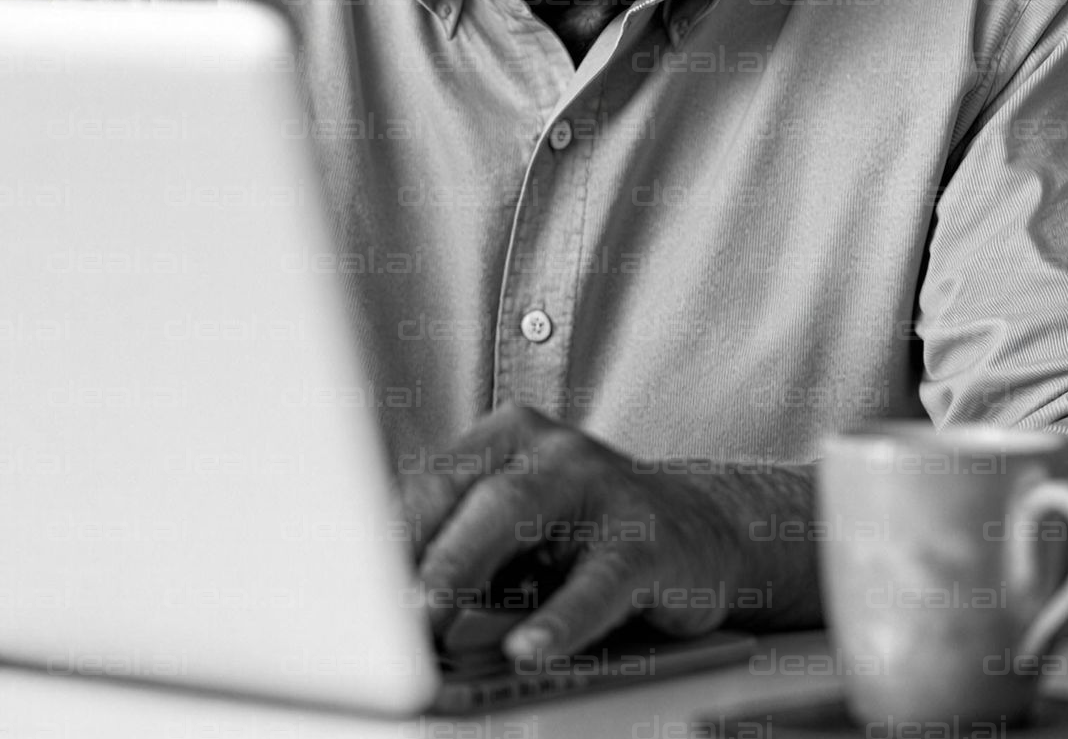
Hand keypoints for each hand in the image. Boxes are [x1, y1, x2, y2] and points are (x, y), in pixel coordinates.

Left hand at [398, 403, 738, 662]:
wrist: (703, 530)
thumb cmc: (586, 535)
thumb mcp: (522, 529)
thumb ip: (464, 549)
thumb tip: (389, 610)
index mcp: (509, 437)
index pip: (434, 481)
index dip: (390, 536)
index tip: (345, 587)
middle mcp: (553, 448)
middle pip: (472, 493)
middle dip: (423, 551)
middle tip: (380, 608)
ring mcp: (603, 485)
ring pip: (521, 514)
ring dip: (466, 568)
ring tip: (428, 618)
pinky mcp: (647, 539)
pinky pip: (598, 581)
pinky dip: (560, 619)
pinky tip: (528, 649)